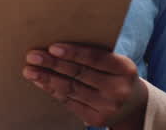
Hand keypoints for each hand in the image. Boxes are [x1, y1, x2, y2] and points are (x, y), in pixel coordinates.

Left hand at [23, 44, 148, 128]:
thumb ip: (96, 54)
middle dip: (53, 64)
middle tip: (33, 56)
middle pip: (80, 74)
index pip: (96, 58)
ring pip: (71, 90)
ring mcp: (107, 107)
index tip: (52, 47)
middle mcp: (117, 90)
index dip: (74, 53)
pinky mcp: (96, 120)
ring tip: (30, 70)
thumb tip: (59, 45)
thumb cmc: (118, 75)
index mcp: (125, 69)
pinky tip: (42, 82)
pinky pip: (70, 103)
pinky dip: (53, 91)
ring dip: (48, 79)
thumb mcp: (117, 62)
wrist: (134, 106)